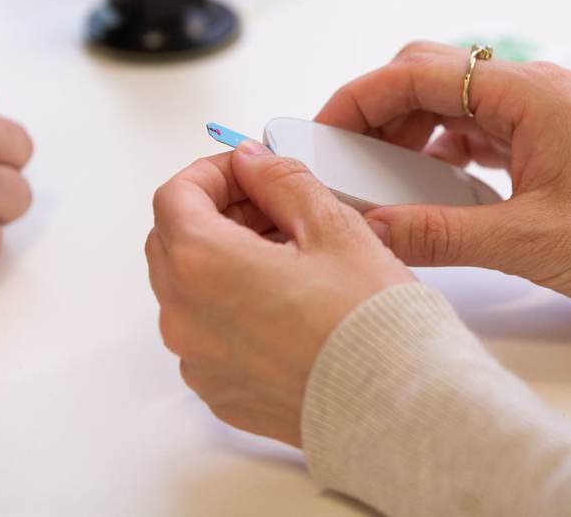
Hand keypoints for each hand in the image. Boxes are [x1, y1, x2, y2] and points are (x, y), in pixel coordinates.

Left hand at [147, 142, 413, 446]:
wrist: (397, 407)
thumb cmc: (369, 323)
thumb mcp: (333, 226)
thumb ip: (282, 182)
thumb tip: (253, 163)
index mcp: (203, 265)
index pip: (175, 197)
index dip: (212, 173)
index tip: (248, 170)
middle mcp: (186, 318)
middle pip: (173, 242)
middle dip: (217, 213)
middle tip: (273, 207)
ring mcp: (200, 362)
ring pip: (190, 290)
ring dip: (225, 260)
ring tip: (292, 255)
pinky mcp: (221, 393)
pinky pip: (209, 335)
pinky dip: (234, 307)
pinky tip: (289, 302)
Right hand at [314, 41, 570, 315]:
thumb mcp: (529, 243)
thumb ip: (442, 234)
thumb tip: (371, 229)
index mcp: (528, 94)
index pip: (420, 72)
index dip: (362, 97)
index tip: (323, 131)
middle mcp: (530, 89)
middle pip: (429, 74)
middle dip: (378, 108)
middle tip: (342, 155)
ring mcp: (536, 112)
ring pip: (448, 99)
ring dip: (405, 129)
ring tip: (374, 174)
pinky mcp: (540, 138)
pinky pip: (472, 127)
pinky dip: (436, 147)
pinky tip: (420, 183)